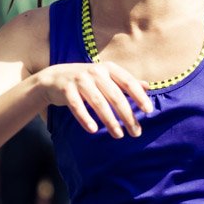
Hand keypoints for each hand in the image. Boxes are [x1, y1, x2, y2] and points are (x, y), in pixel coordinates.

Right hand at [35, 61, 152, 137]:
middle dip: (127, 115)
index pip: (128, 82)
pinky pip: (77, 106)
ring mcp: (80, 80)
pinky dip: (85, 118)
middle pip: (115, 96)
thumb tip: (148, 87)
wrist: (54, 78)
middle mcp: (96, 72)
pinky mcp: (66, 90)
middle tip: (136, 132)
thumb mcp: (107, 77)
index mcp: (109, 68)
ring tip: (118, 135)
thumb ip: (126, 82)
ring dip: (109, 121)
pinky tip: (93, 130)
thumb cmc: (87, 80)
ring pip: (98, 103)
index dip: (139, 97)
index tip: (149, 111)